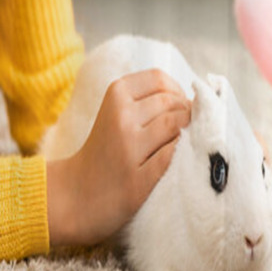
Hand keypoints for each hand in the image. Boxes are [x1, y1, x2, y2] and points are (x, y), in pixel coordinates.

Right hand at [47, 69, 190, 247]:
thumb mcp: (117, 111)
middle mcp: (121, 117)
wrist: (78, 192)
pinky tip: (173, 157)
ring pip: (176, 125)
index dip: (176, 90)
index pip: (160, 79)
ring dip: (185, 132)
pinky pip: (172, 154)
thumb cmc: (106, 148)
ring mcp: (129, 147)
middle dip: (185, 113)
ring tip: (178, 141)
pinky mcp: (138, 177)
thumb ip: (147, 99)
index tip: (176, 104)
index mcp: (116, 95)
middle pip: (172, 102)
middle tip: (182, 126)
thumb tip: (193, 99)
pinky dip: (179, 152)